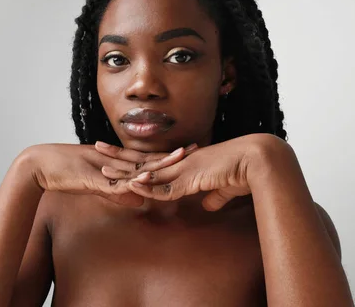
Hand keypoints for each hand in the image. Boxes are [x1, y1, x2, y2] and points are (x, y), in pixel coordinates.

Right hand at [21, 143, 195, 206]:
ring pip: (137, 167)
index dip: (167, 156)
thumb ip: (116, 190)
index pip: (147, 160)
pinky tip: (146, 179)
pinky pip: (115, 182)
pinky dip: (130, 180)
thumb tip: (138, 199)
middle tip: (195, 148)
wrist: (38, 166)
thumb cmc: (65, 172)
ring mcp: (105, 169)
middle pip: (149, 159)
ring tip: (179, 158)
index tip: (187, 152)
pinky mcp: (93, 178)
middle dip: (172, 155)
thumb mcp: (96, 184)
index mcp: (115, 162)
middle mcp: (113, 162)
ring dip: (158, 163)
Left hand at [96, 134, 277, 210]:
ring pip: (148, 170)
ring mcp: (183, 169)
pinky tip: (131, 185)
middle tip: (98, 147)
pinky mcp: (191, 179)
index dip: (134, 157)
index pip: (153, 159)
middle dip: (119, 155)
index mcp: (185, 163)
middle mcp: (180, 163)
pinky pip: (165, 186)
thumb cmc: (242, 173)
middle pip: (142, 158)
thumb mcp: (223, 189)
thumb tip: (209, 205)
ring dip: (126, 170)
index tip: (118, 153)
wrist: (256, 163)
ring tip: (103, 167)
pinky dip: (148, 187)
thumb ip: (213, 196)